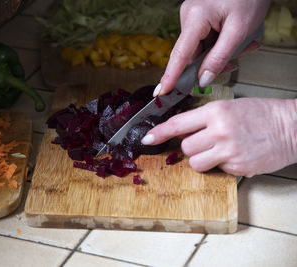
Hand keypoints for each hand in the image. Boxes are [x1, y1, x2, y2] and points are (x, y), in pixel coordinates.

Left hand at [141, 98, 296, 176]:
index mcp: (216, 112)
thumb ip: (204, 119)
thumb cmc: (262, 114)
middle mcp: (219, 131)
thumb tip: (182, 132)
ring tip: (219, 149)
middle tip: (207, 140)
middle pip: (185, 147)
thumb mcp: (229, 107)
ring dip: (202, 158)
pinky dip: (220, 165)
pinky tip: (235, 154)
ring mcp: (228, 151)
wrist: (291, 127)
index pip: (178, 124)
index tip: (147, 139)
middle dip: (191, 146)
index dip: (159, 133)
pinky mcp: (236, 167)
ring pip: (195, 162)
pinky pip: (215, 170)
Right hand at [153, 0, 269, 96]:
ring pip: (200, 49)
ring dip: (220, 54)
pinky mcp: (199, 18)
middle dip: (212, 63)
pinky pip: (205, 40)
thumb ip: (220, 57)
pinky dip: (220, 46)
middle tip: (235, 63)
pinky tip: (237, 41)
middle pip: (192, 54)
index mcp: (195, 17)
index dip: (171, 76)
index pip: (180, 54)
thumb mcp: (239, 30)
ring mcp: (193, 16)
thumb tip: (203, 79)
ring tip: (245, 46)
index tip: (161, 92)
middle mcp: (189, 16)